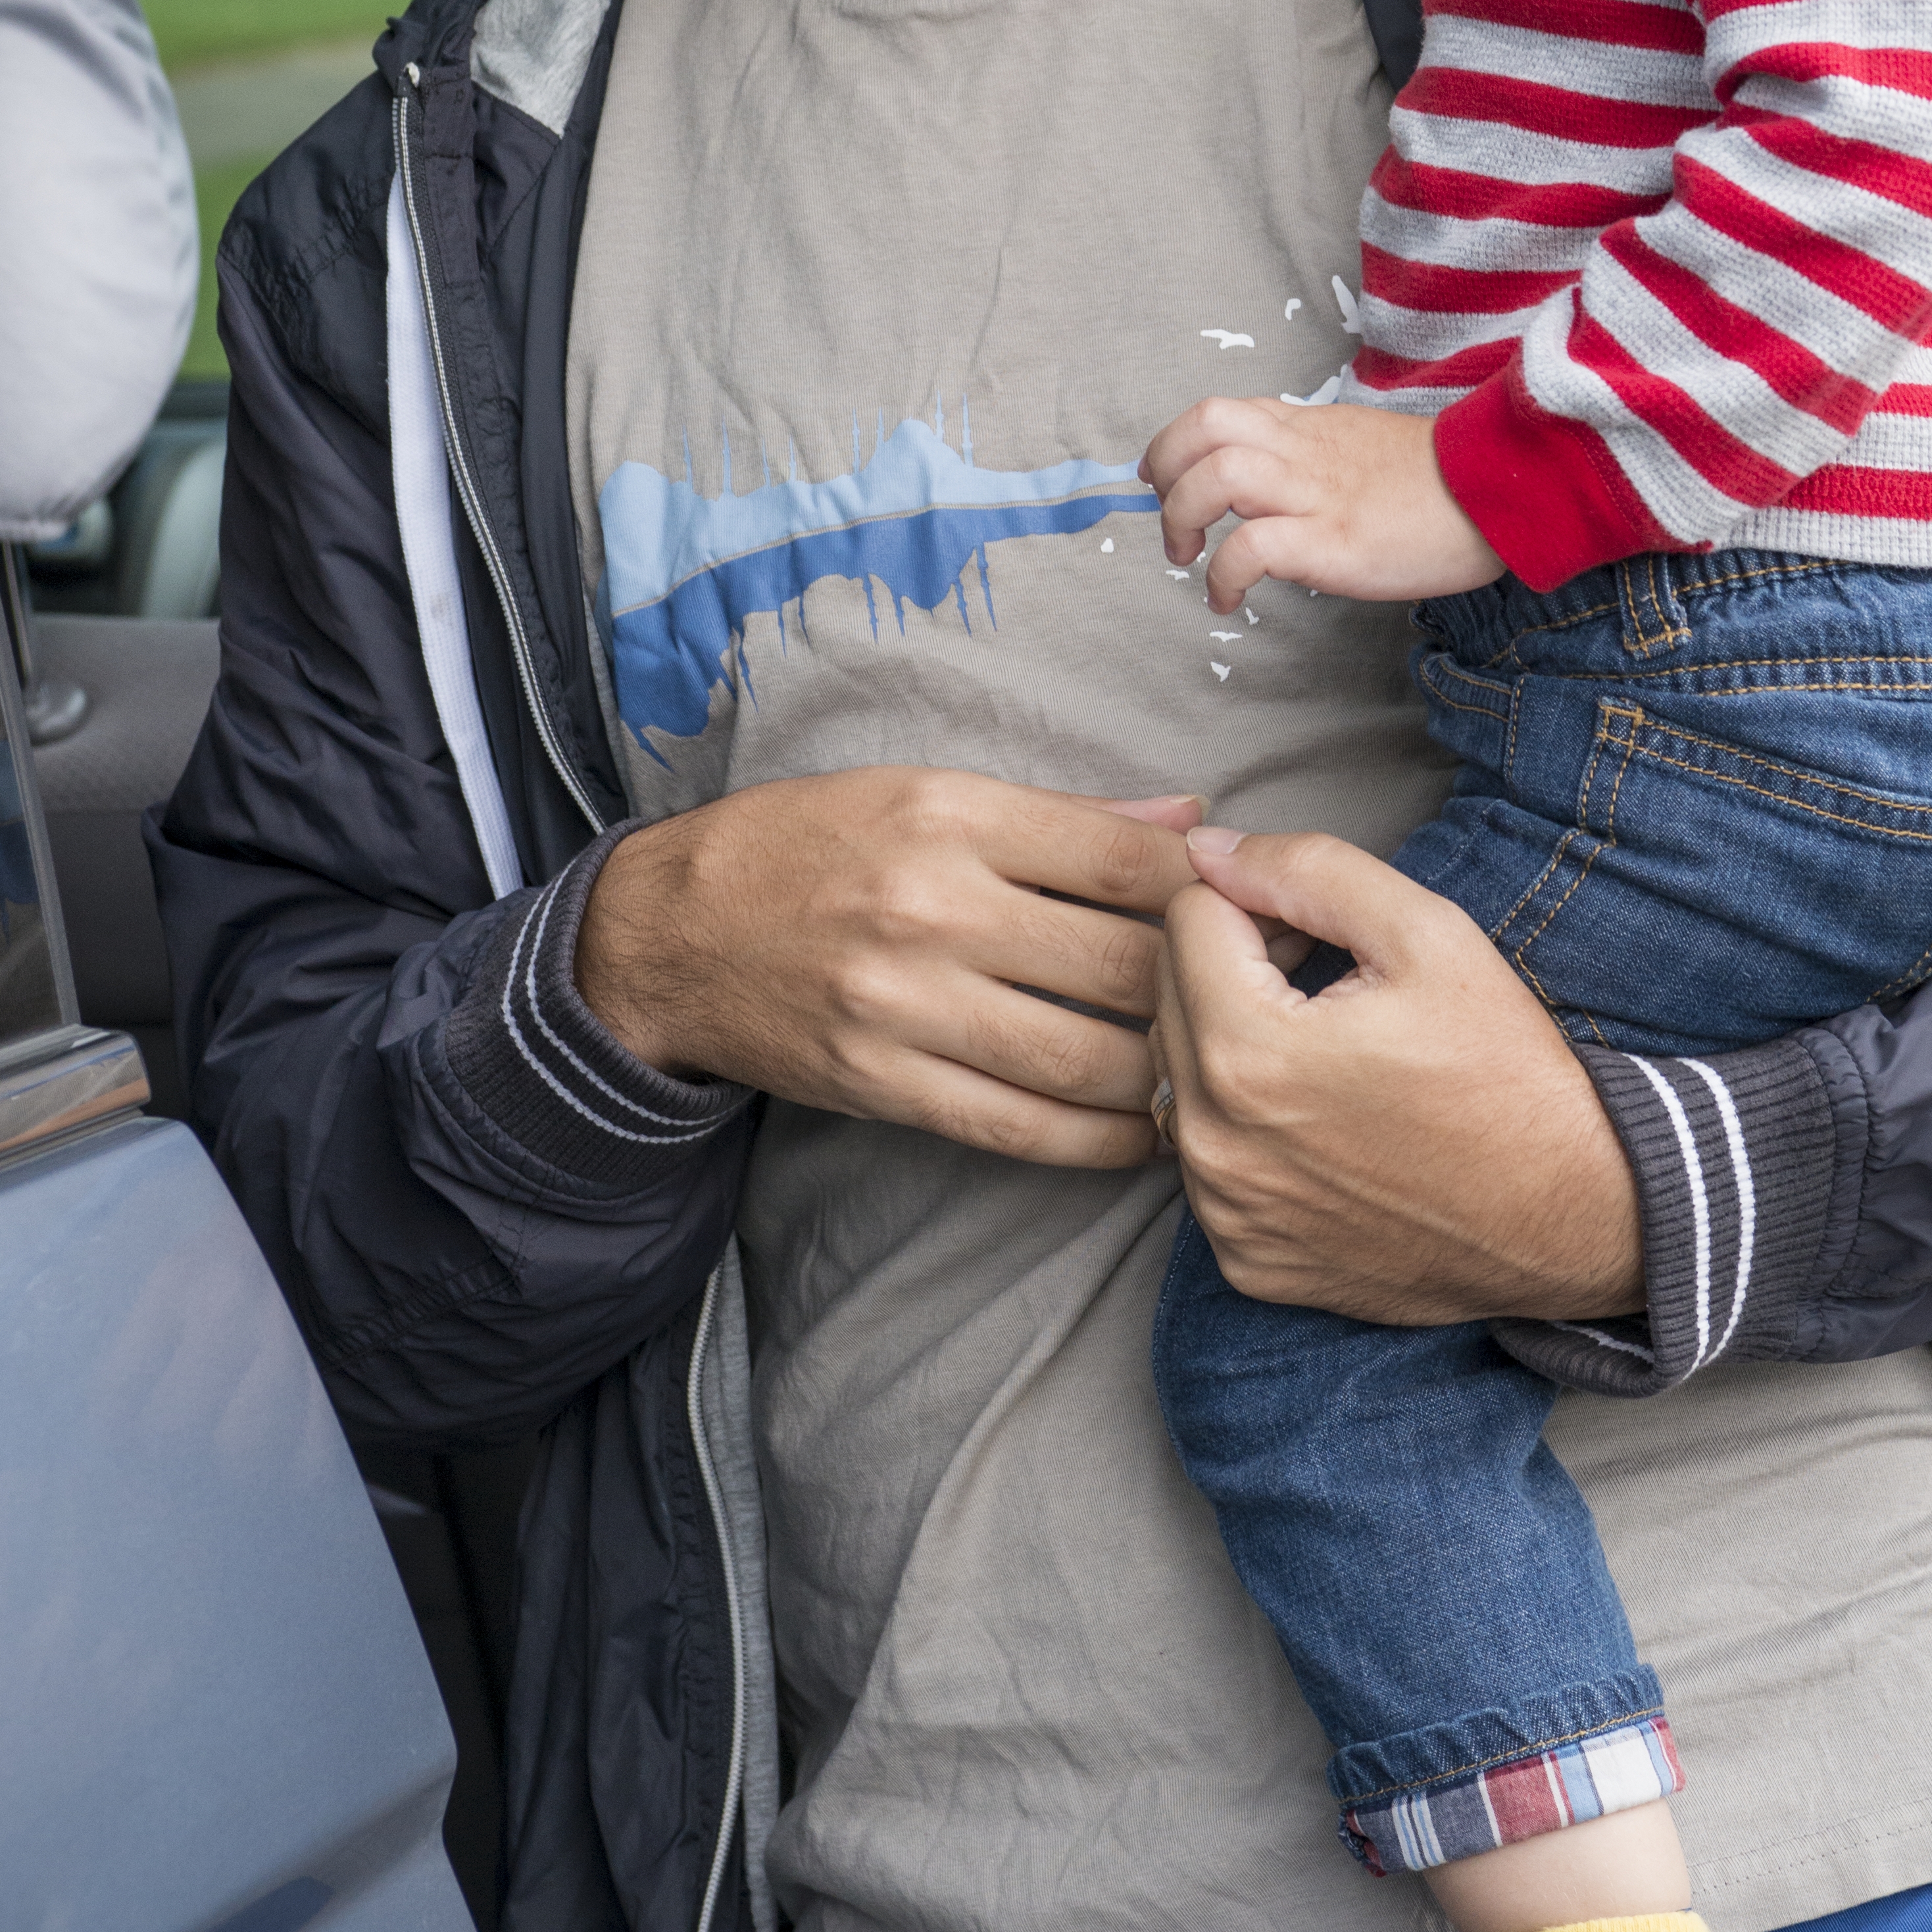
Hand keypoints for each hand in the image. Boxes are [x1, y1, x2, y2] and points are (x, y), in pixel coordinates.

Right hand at [574, 769, 1199, 1168]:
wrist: (671, 932)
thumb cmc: (809, 844)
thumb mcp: (924, 790)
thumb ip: (1062, 814)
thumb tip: (1186, 818)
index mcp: (954, 815)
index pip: (1122, 857)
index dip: (1205, 887)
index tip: (1245, 909)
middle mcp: (934, 906)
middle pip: (1123, 961)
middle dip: (1210, 987)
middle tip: (1260, 1000)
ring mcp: (907, 1003)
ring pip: (1087, 1057)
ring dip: (1168, 1074)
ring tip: (1211, 1070)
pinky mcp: (884, 1082)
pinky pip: (1021, 1127)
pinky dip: (1100, 1141)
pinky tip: (1144, 1135)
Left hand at [1140, 394, 1498, 615]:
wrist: (1501, 493)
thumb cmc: (1437, 483)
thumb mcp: (1361, 446)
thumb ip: (1311, 455)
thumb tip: (1269, 485)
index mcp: (1306, 428)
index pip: (1218, 412)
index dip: (1175, 444)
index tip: (1169, 481)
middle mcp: (1302, 451)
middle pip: (1202, 429)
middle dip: (1164, 472)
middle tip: (1171, 520)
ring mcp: (1316, 494)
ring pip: (1217, 478)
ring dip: (1181, 519)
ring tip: (1188, 558)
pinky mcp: (1333, 542)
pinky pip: (1252, 549)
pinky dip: (1223, 575)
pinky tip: (1227, 597)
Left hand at [1155, 828, 1641, 1326]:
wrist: (1573, 1215)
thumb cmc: (1506, 1073)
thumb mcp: (1429, 935)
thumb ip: (1308, 871)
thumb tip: (1209, 849)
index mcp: (1249, 1053)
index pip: (1186, 918)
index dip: (1255, 904)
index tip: (1315, 934)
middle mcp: (1214, 1143)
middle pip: (1167, 995)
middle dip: (1232, 967)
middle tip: (1326, 984)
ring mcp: (1226, 1212)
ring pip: (1176, 1078)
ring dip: (1228, 1046)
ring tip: (1324, 1052)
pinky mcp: (1247, 1260)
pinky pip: (1206, 1163)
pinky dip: (1245, 1131)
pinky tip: (1320, 1125)